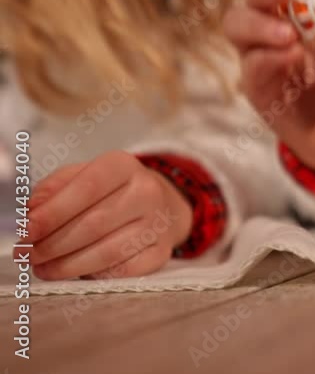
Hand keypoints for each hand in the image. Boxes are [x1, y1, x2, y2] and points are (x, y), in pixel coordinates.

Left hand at [18, 151, 192, 279]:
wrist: (161, 204)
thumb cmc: (111, 190)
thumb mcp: (83, 175)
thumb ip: (54, 188)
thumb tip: (33, 212)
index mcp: (124, 166)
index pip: (87, 188)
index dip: (53, 213)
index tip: (26, 231)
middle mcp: (147, 192)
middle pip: (94, 224)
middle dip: (53, 244)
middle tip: (28, 254)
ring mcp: (158, 224)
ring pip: (108, 252)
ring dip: (67, 265)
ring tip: (43, 268)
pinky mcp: (162, 252)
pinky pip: (124, 271)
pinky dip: (95, 275)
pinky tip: (76, 272)